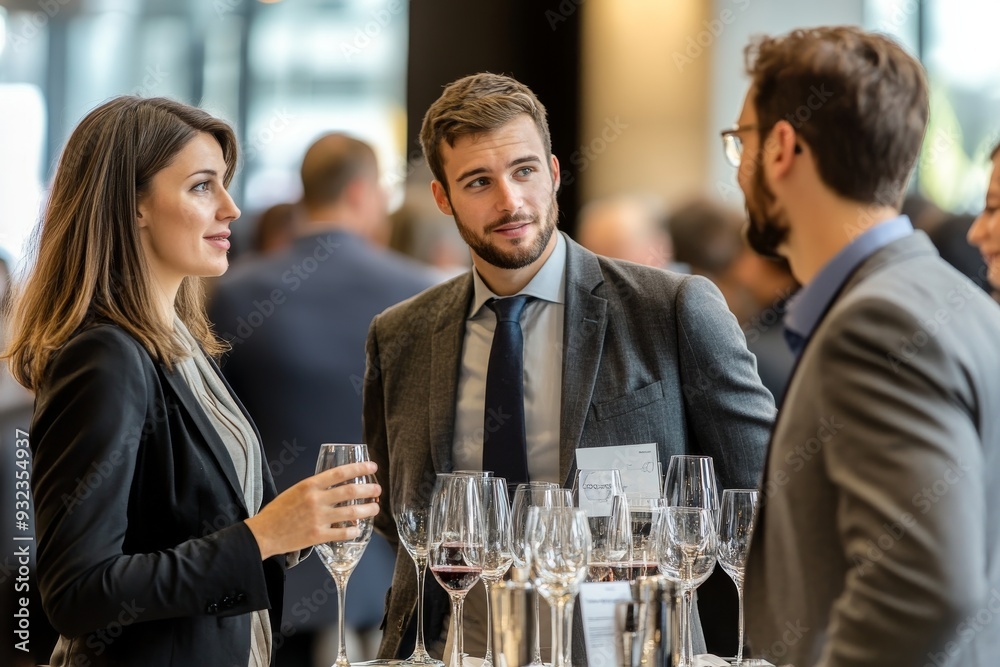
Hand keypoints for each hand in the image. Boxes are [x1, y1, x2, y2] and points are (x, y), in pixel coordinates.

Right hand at [245, 461, 380, 559]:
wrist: (263, 533)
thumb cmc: (278, 511)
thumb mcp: (296, 490)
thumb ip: (316, 488)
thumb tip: (337, 486)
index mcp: (310, 485)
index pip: (340, 472)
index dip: (359, 468)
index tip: (372, 466)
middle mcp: (316, 500)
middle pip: (350, 492)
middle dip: (369, 490)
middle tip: (377, 489)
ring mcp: (318, 518)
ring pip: (352, 513)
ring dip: (368, 510)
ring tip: (375, 508)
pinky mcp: (318, 536)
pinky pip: (342, 533)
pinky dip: (353, 531)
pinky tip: (358, 529)